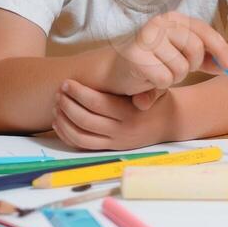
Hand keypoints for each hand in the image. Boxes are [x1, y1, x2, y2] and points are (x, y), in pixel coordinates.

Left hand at [53, 80, 173, 150]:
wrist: (170, 123)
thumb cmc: (159, 101)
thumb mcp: (157, 90)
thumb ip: (145, 86)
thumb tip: (135, 78)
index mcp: (130, 114)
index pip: (97, 104)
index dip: (78, 93)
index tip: (67, 83)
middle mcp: (121, 130)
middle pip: (85, 120)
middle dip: (67, 105)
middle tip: (59, 92)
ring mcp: (115, 141)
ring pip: (80, 136)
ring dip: (64, 121)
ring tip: (57, 106)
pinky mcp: (110, 148)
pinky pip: (82, 145)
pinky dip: (67, 135)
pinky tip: (59, 122)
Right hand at [103, 12, 227, 108]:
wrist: (116, 72)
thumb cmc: (153, 63)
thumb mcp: (183, 57)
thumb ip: (206, 59)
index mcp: (174, 19)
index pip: (205, 32)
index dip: (222, 50)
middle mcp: (161, 23)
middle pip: (196, 50)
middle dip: (191, 67)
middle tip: (176, 70)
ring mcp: (147, 37)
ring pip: (181, 68)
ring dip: (173, 77)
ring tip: (158, 73)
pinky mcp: (136, 56)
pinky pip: (164, 79)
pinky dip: (159, 86)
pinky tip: (148, 80)